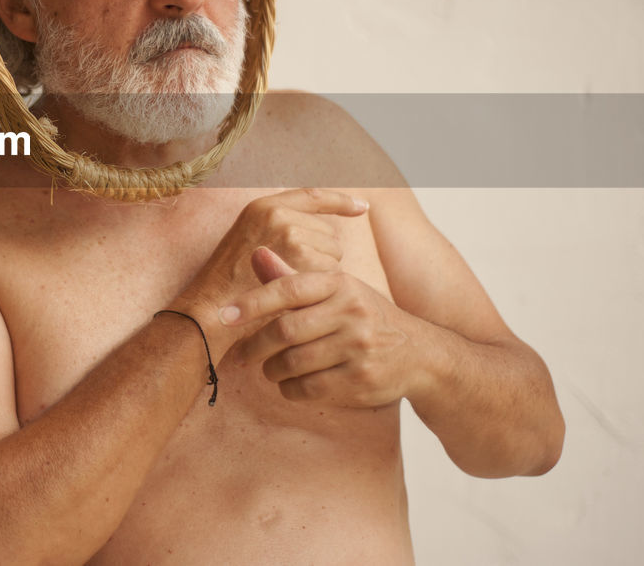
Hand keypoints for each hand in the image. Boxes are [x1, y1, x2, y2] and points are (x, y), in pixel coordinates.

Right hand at [170, 189, 367, 347]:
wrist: (209, 311)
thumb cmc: (229, 287)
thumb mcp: (248, 244)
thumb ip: (279, 230)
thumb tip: (324, 231)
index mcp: (263, 206)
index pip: (314, 196)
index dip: (341, 202)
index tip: (362, 208)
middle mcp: (277, 213)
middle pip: (328, 233)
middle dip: (320, 257)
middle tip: (291, 278)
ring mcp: (288, 233)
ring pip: (333, 253)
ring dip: (321, 274)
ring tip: (289, 286)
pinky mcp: (299, 257)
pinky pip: (331, 272)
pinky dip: (320, 288)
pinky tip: (298, 297)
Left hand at [224, 256, 424, 407]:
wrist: (420, 355)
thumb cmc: (364, 316)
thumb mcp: (336, 290)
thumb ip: (293, 277)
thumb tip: (255, 253)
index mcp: (340, 283)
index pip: (287, 289)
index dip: (252, 302)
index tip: (223, 316)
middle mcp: (351, 311)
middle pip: (285, 331)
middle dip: (255, 346)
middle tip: (242, 355)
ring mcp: (358, 346)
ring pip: (293, 363)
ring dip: (271, 371)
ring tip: (269, 369)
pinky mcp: (361, 378)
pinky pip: (309, 388)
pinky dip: (290, 389)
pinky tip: (290, 385)